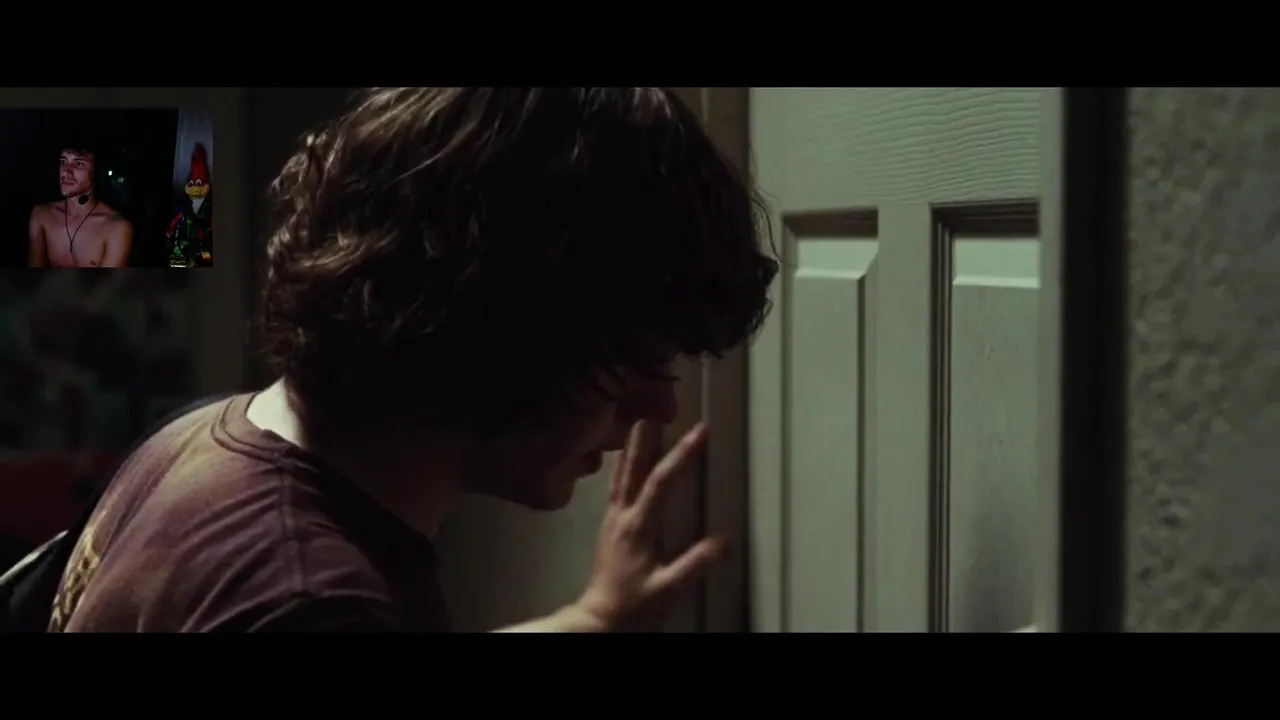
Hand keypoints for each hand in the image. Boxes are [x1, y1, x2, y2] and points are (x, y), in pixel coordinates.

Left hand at [573, 420, 727, 631]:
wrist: (599, 621)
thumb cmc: (632, 607)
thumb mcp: (668, 589)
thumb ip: (695, 564)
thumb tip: (724, 541)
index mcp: (638, 527)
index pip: (661, 481)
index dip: (681, 454)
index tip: (699, 431)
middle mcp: (622, 517)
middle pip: (633, 467)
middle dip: (647, 437)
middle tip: (656, 409)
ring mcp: (612, 521)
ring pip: (621, 474)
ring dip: (631, 448)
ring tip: (639, 424)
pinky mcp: (609, 529)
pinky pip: (615, 488)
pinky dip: (621, 468)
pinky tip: (624, 464)